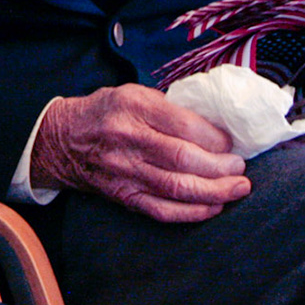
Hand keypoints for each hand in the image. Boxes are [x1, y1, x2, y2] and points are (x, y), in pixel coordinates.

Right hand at [30, 84, 251, 221]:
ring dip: (215, 192)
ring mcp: (125, 171)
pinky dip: (192, 212)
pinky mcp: (124, 196)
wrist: (63, 140)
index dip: (215, 138)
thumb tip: (216, 124)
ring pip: (177, 188)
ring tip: (238, 188)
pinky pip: (163, 210)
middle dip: (221, 167)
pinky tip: (213, 207)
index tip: (231, 142)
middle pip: (184, 159)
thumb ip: (170, 107)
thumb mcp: (133, 93)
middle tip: (240, 168)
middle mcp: (128, 139)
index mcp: (133, 106)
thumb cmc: (105, 112)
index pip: (184, 126)